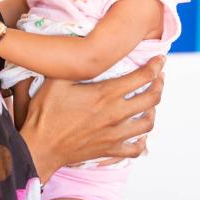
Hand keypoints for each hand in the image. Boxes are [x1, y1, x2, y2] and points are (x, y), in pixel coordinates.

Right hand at [20, 55, 164, 182]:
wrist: (40, 147)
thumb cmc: (46, 113)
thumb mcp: (56, 80)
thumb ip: (73, 64)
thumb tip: (83, 48)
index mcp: (105, 94)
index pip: (141, 77)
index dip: (155, 66)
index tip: (160, 60)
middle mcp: (115, 114)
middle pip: (151, 98)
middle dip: (159, 83)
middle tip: (159, 76)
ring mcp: (115, 134)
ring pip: (148, 122)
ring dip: (154, 109)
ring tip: (151, 100)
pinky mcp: (110, 150)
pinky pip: (136, 148)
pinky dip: (142, 140)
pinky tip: (140, 132)